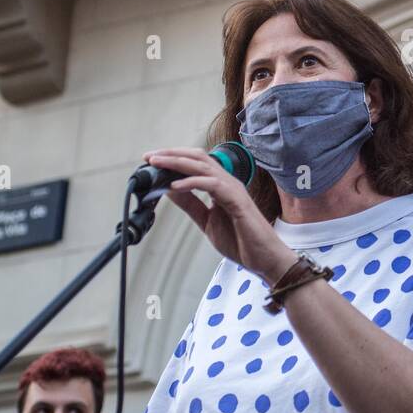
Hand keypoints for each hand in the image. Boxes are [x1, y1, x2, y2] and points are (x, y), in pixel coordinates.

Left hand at [144, 147, 296, 283]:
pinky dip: (192, 182)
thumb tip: (169, 189)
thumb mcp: (207, 221)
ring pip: (203, 166)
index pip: (195, 163)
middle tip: (149, 157)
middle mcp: (227, 182)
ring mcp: (233, 189)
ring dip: (177, 162)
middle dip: (171, 154)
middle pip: (197, 157)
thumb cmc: (241, 241)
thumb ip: (190, 204)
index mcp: (220, 186)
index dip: (173, 158)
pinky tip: (175, 186)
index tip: (151, 161)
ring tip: (157, 164)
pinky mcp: (237, 200)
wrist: (264, 258)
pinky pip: (212, 185)